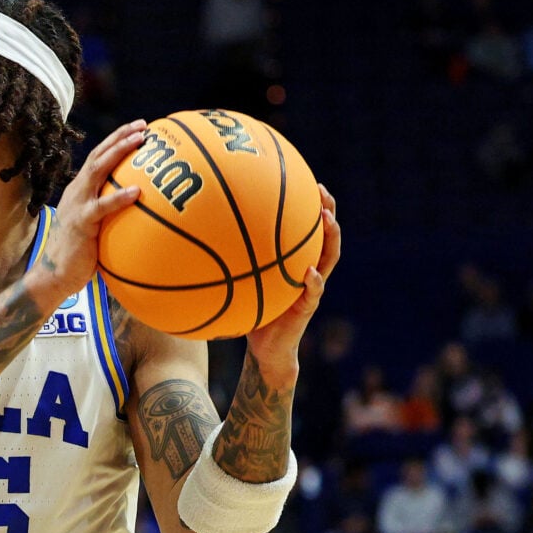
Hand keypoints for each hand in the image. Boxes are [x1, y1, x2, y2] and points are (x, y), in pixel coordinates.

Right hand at [32, 121, 147, 301]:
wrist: (54, 275)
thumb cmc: (79, 255)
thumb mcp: (96, 228)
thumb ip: (112, 215)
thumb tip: (142, 212)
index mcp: (80, 190)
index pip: (98, 157)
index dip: (117, 140)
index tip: (140, 128)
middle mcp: (77, 191)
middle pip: (98, 155)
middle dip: (120, 137)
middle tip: (143, 125)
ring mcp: (77, 205)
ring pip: (97, 171)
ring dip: (119, 153)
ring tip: (140, 142)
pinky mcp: (80, 223)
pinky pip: (101, 206)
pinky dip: (119, 197)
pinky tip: (137, 192)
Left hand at [245, 184, 341, 373]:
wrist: (265, 350)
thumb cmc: (251, 312)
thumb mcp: (241, 284)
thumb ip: (233, 264)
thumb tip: (201, 239)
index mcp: (295, 263)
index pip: (308, 230)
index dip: (311, 206)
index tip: (307, 182)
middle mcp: (308, 271)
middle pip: (325, 236)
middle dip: (328, 212)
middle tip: (323, 191)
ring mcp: (312, 289)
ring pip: (328, 259)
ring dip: (331, 239)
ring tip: (328, 220)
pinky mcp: (307, 308)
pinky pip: (314, 293)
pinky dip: (314, 282)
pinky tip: (310, 272)